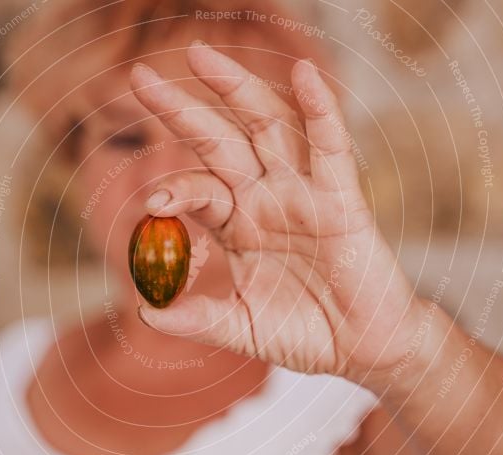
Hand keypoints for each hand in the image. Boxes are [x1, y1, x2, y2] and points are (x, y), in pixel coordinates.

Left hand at [130, 42, 424, 388]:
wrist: (363, 349)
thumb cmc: (304, 333)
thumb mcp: (241, 329)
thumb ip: (197, 319)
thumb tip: (146, 313)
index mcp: (237, 226)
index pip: (197, 189)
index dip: (174, 188)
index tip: (152, 202)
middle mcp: (265, 199)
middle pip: (218, 141)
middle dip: (181, 109)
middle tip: (140, 77)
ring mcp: (303, 193)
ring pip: (267, 128)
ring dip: (237, 90)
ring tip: (201, 57)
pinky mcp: (342, 199)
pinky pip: (331, 148)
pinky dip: (320, 111)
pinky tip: (303, 76)